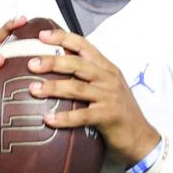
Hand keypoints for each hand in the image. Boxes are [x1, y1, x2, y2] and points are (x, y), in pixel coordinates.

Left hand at [30, 29, 160, 166]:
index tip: (42, 35)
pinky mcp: (108, 116)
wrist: (141, 137)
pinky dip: (64, 117)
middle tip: (31, 63)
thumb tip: (58, 65)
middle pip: (77, 64)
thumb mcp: (108, 86)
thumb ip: (89, 75)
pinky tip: (48, 119)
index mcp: (107, 68)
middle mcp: (108, 78)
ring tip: (32, 89)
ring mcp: (109, 96)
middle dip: (52, 62)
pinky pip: (82, 116)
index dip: (63, 38)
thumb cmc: (119, 110)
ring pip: (77, 87)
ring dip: (53, 87)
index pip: (84, 46)